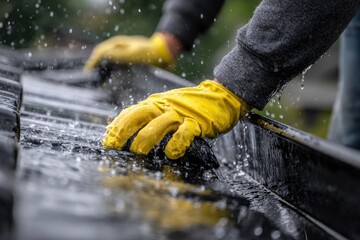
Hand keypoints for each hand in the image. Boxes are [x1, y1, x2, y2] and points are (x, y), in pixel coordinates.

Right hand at [84, 33, 175, 70]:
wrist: (162, 52)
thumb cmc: (149, 52)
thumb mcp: (133, 53)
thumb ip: (118, 54)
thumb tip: (102, 55)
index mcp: (117, 44)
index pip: (99, 52)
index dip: (92, 62)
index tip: (87, 72)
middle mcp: (117, 47)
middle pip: (100, 55)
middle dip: (94, 65)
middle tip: (88, 77)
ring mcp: (122, 52)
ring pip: (106, 59)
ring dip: (100, 68)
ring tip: (95, 80)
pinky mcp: (127, 58)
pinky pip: (114, 64)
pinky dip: (109, 70)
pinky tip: (108, 79)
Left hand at [102, 80, 250, 158]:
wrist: (219, 96)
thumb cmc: (189, 107)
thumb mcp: (165, 108)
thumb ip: (149, 117)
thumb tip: (125, 132)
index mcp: (155, 103)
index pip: (130, 113)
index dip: (116, 127)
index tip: (107, 143)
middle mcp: (164, 106)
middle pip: (138, 115)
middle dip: (123, 131)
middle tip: (115, 148)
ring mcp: (180, 114)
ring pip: (158, 124)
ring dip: (146, 139)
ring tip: (139, 153)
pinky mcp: (197, 122)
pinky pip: (185, 133)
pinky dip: (177, 144)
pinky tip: (172, 154)